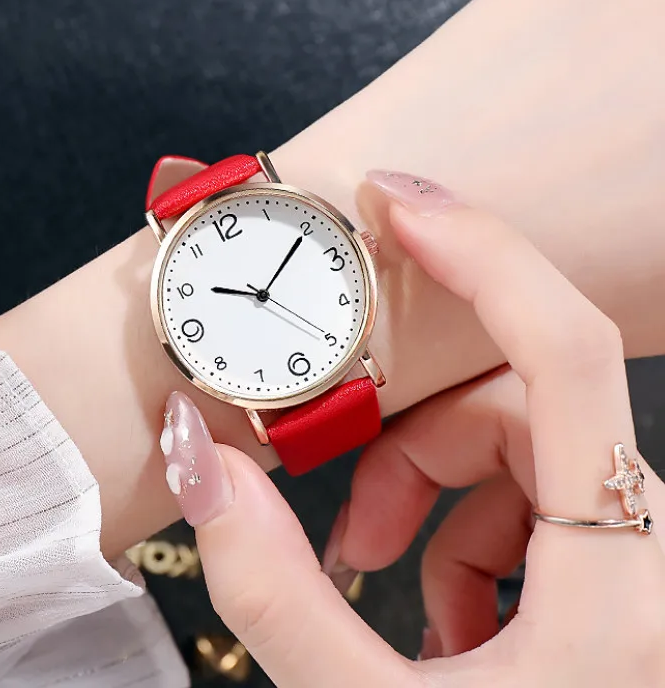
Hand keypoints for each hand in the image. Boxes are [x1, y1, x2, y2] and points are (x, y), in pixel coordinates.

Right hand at [158, 184, 664, 685]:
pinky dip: (473, 530)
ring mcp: (644, 554)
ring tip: (388, 583)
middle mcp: (653, 546)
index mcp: (623, 574)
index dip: (476, 250)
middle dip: (412, 441)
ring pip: (528, 446)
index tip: (395, 201)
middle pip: (520, 403)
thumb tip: (197, 453)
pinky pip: (545, 497)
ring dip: (436, 492)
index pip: (561, 345)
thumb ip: (272, 585)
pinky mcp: (626, 570)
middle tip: (348, 528)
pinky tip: (444, 614)